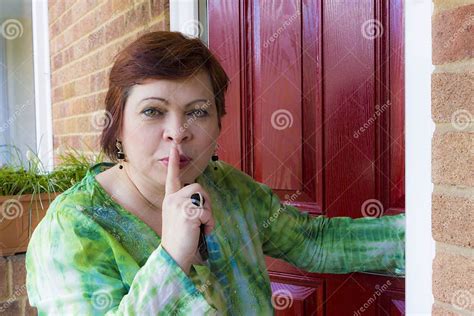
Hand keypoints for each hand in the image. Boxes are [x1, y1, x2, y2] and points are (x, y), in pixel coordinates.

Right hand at [160, 144, 214, 274]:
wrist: (173, 257)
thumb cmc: (181, 241)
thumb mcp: (180, 219)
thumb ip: (187, 206)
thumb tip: (201, 199)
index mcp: (169, 200)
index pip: (172, 177)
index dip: (174, 161)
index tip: (174, 147)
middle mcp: (172, 199)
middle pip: (198, 187)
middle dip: (206, 203)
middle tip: (203, 221)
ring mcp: (178, 205)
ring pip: (203, 198)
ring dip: (208, 214)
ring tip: (201, 228)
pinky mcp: (187, 213)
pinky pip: (207, 212)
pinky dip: (209, 224)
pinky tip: (201, 233)